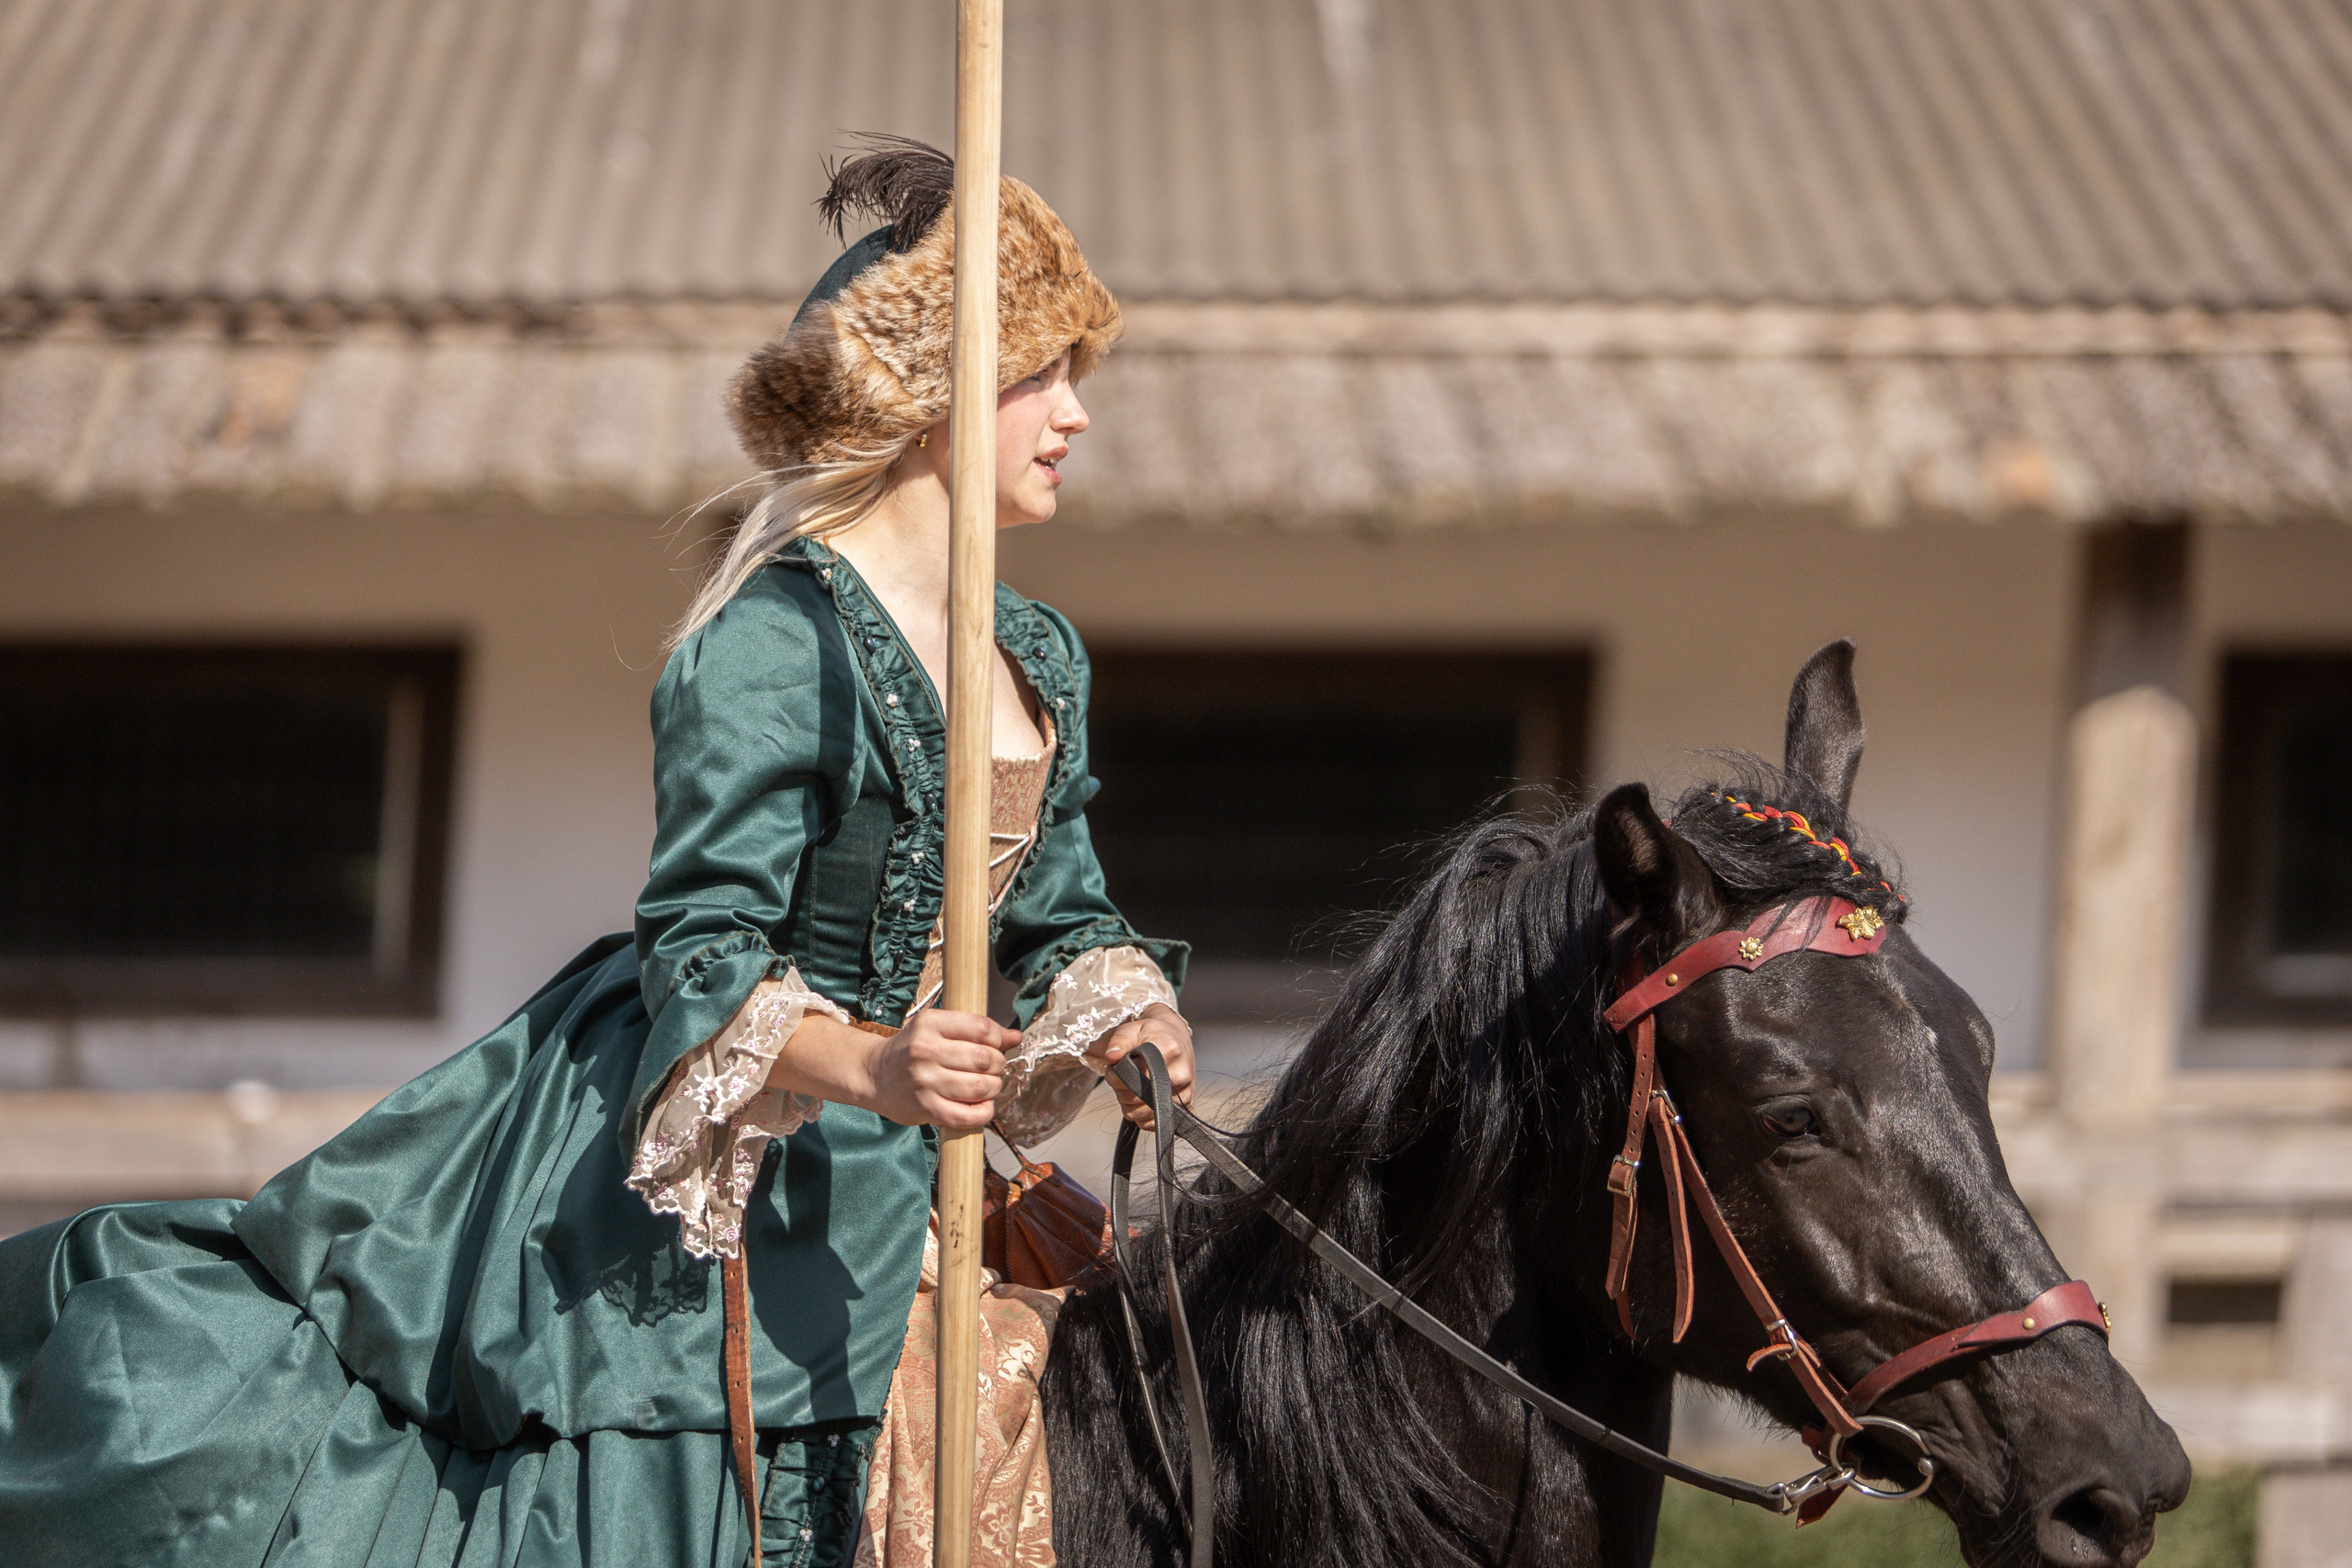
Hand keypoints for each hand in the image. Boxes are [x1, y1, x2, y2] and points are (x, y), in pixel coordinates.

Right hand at [860, 1010, 1017, 1131]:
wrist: (874, 1075)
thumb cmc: (913, 1050)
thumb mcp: (937, 1029)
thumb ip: (975, 1030)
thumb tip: (1016, 1037)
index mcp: (930, 1023)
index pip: (981, 1028)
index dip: (1000, 1038)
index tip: (1000, 1045)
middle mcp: (925, 1051)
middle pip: (985, 1058)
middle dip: (998, 1065)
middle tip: (993, 1068)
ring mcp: (924, 1081)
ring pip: (980, 1087)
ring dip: (993, 1088)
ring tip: (987, 1086)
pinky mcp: (925, 1108)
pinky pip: (966, 1115)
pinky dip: (983, 1113)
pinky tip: (983, 1107)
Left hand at [1091, 1003, 1195, 1130]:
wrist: (1176, 1039)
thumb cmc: (1151, 1034)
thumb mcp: (1131, 1029)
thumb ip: (1119, 1041)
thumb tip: (1111, 1056)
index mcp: (1169, 1050)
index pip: (1135, 1074)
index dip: (1117, 1075)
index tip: (1115, 1065)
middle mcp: (1181, 1073)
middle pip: (1136, 1097)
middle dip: (1120, 1089)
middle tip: (1123, 1075)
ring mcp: (1185, 1093)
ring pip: (1141, 1114)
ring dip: (1129, 1103)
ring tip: (1134, 1084)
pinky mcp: (1184, 1109)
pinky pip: (1152, 1124)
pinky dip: (1141, 1115)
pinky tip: (1142, 1097)